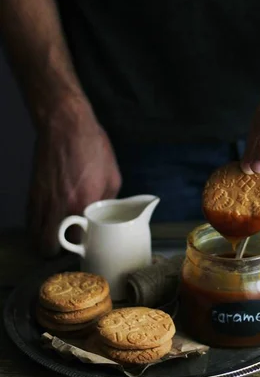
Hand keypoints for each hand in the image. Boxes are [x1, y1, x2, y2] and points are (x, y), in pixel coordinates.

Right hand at [28, 101, 121, 256]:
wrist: (65, 125)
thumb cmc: (93, 148)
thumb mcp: (113, 176)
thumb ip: (109, 201)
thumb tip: (105, 214)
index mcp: (84, 204)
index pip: (78, 240)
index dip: (81, 247)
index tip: (86, 244)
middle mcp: (60, 206)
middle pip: (49, 246)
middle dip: (57, 251)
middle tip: (68, 245)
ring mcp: (42, 201)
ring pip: (35, 236)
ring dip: (45, 241)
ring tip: (56, 238)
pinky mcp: (32, 193)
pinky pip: (30, 220)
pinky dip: (36, 227)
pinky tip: (46, 223)